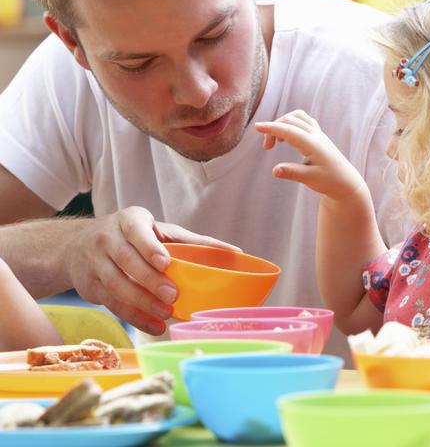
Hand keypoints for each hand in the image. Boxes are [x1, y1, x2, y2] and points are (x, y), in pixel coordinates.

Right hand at [60, 206, 239, 334]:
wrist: (77, 245)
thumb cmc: (132, 236)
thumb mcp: (156, 230)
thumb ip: (191, 241)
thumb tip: (234, 252)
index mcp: (128, 221)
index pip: (137, 232)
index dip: (150, 248)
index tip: (166, 262)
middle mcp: (106, 239)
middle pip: (127, 261)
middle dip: (150, 280)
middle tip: (172, 296)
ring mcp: (94, 263)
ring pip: (117, 285)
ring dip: (142, 303)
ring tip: (165, 313)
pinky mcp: (90, 286)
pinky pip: (112, 304)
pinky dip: (134, 317)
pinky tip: (154, 325)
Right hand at [255, 110, 367, 201]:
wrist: (346, 182)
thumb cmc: (329, 182)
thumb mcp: (310, 179)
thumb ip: (292, 173)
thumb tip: (274, 171)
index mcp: (314, 144)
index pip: (289, 130)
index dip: (272, 127)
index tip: (256, 126)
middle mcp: (316, 135)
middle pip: (290, 120)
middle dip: (274, 129)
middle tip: (267, 148)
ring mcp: (318, 133)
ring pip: (297, 117)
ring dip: (282, 123)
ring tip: (276, 141)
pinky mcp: (318, 135)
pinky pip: (302, 120)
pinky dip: (290, 123)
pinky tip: (287, 137)